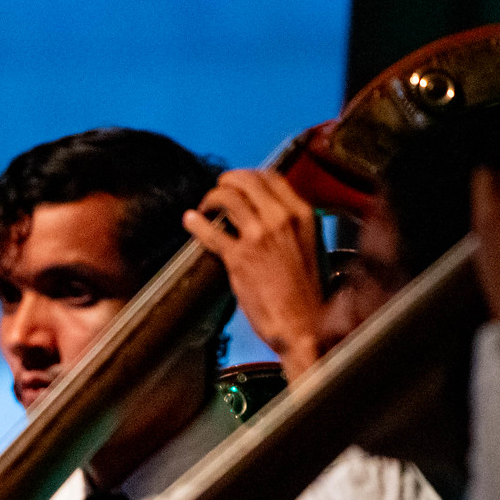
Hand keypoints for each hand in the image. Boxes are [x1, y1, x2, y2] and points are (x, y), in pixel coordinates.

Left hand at [183, 170, 327, 380]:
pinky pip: (211, 231)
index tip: (240, 181)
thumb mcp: (309, 247)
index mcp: (301, 214)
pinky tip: (190, 220)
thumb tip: (271, 214)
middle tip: (218, 189)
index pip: (271, 177)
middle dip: (227, 181)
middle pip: (247, 180)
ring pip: (228, 197)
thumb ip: (292, 226)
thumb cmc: (306, 293)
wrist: (302, 324)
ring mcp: (259, 236)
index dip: (250, 175)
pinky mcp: (240, 257)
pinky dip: (196, 223)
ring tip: (205, 207)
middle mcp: (281, 218)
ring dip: (211, 198)